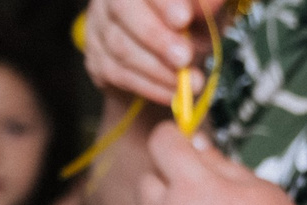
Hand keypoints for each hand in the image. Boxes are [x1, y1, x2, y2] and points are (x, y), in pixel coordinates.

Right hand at [84, 0, 219, 100]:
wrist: (168, 58)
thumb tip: (211, 5)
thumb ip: (205, 6)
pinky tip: (172, 93)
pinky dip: (150, 87)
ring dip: (158, 70)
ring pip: (120, 46)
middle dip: (157, 37)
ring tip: (190, 82)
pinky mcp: (95, 58)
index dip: (163, 2)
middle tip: (185, 58)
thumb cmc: (190, 24)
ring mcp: (98, 26)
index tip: (183, 19)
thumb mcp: (204, 11)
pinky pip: (118, 74)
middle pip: (123, 9)